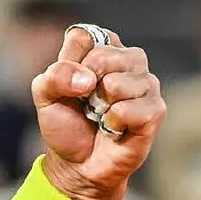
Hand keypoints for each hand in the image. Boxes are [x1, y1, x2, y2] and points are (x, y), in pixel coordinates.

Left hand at [31, 26, 165, 199]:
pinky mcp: (155, 111)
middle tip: (85, 102)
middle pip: (104, 55)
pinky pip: (133, 109)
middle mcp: (128, 61)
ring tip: (100, 115)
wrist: (77, 164)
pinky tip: (113, 127)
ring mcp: (146, 85)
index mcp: (101, 48)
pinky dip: (115, 121)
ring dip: (100, 105)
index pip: (85, 35)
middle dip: (85, 83)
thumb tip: (88, 79)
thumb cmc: (65, 123)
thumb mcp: (44, 96)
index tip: (70, 83)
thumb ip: (55, 76)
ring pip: (119, 83)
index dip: (71, 61)